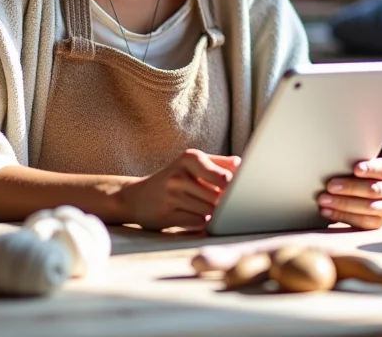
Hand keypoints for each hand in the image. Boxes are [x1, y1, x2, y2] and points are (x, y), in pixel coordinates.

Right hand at [117, 149, 240, 230]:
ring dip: (213, 215)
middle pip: (219, 197)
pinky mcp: (166, 214)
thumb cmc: (173, 179)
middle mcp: (180, 174)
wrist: (136, 197)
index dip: (236, 188)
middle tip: (229, 207)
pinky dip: (201, 224)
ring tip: (208, 210)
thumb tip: (242, 165)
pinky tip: (195, 217)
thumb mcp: (191, 165)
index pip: (225, 176)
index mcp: (190, 157)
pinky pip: (196, 223)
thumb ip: (218, 164)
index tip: (245, 194)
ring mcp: (171, 194)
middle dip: (225, 204)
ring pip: (209, 212)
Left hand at [316, 158, 381, 229]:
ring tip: (324, 200)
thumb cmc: (355, 175)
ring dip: (343, 203)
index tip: (356, 169)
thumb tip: (332, 161)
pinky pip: (362, 222)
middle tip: (330, 186)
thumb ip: (351, 163)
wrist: (358, 194)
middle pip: (374, 189)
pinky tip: (328, 211)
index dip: (371, 169)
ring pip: (368, 207)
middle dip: (350, 187)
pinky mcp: (379, 223)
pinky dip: (342, 216)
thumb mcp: (355, 166)